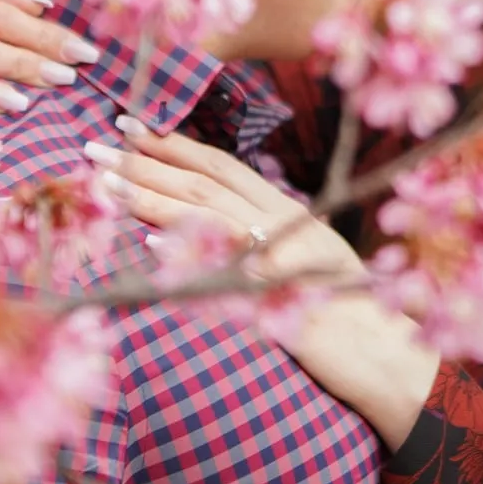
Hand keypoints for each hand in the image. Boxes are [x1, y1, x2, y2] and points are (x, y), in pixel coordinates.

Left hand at [87, 120, 440, 447]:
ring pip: (207, 212)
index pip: (221, 165)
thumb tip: (194, 233)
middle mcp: (285, 221)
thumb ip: (259, 241)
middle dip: (147, 161)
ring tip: (104, 181)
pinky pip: (221, 266)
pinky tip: (148, 241)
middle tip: (95, 145)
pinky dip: (186, 251)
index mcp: (288, 209)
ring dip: (150, 195)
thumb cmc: (342, 317)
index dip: (174, 143)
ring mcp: (283, 254)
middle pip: (205, 182)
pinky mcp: (279, 294)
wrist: (386, 358)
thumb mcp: (301, 265)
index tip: (128, 125)